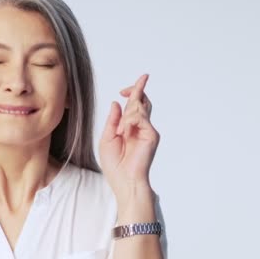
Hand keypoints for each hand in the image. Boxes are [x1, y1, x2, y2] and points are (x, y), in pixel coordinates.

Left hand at [99, 74, 159, 193]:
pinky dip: (130, 121)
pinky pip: (141, 118)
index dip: (132, 93)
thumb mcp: (107, 138)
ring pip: (140, 107)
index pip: (133, 106)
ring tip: (121, 130)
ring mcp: (147, 130)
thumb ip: (113, 120)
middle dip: (138, 88)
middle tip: (142, 77)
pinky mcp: (152, 135)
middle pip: (142, 101)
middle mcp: (140, 127)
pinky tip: (124, 131)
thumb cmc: (114, 165)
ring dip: (127, 113)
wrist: (124, 181)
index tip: (124, 89)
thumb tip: (116, 102)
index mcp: (128, 128)